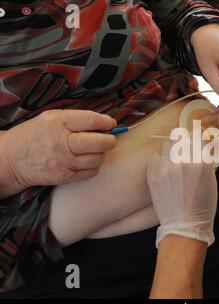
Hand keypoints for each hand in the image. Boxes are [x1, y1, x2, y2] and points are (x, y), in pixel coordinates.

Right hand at [0, 109, 116, 190]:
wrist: (12, 159)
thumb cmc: (37, 135)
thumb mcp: (52, 118)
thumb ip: (77, 119)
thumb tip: (107, 123)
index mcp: (58, 122)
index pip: (92, 120)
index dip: (107, 122)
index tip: (111, 123)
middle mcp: (61, 142)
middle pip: (99, 142)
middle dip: (110, 140)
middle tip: (110, 139)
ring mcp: (63, 161)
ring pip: (97, 159)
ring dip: (100, 154)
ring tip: (93, 150)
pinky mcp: (64, 176)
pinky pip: (90, 172)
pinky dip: (93, 166)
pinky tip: (85, 161)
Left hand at [147, 142, 217, 247]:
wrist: (184, 226)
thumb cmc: (203, 205)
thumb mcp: (212, 180)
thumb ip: (205, 160)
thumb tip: (202, 146)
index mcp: (200, 163)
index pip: (197, 137)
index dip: (198, 140)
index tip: (197, 143)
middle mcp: (182, 161)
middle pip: (181, 137)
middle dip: (185, 143)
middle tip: (186, 152)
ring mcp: (165, 167)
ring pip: (167, 145)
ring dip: (172, 150)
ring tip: (175, 162)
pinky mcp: (152, 174)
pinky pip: (155, 157)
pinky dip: (160, 161)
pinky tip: (165, 170)